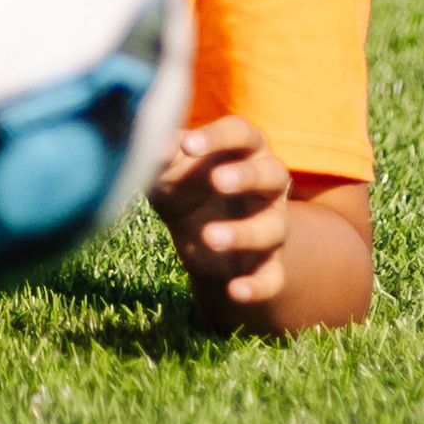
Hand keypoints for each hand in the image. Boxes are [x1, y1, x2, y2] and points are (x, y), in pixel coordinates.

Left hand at [146, 115, 292, 308]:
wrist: (195, 231)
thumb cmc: (185, 182)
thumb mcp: (170, 166)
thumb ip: (163, 153)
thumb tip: (149, 148)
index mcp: (244, 150)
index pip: (241, 133)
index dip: (218, 137)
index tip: (187, 146)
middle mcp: (267, 185)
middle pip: (272, 174)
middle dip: (247, 177)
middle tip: (218, 181)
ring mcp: (271, 225)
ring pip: (273, 228)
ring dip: (244, 233)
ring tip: (209, 237)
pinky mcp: (267, 264)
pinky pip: (272, 277)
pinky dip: (257, 286)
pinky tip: (235, 291)